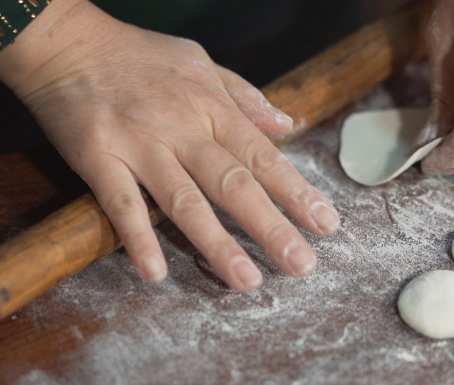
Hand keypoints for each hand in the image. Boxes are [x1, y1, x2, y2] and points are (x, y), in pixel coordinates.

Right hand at [0, 1, 339, 289]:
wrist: (68, 41)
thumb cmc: (141, 55)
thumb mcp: (203, 63)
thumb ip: (245, 96)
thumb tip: (287, 123)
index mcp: (212, 107)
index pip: (263, 156)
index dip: (296, 192)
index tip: (325, 224)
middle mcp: (183, 128)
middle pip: (234, 183)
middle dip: (271, 226)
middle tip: (301, 264)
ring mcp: (140, 144)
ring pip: (185, 200)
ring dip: (217, 242)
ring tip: (247, 280)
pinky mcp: (98, 157)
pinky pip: (120, 203)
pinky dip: (138, 237)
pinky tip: (156, 272)